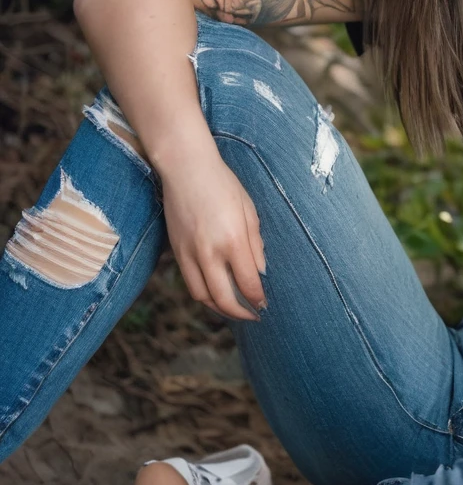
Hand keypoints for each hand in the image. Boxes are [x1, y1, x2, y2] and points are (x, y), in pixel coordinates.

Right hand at [159, 149, 267, 320]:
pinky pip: (189, 282)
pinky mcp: (175, 250)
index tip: (265, 304)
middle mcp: (208, 252)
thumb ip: (255, 245)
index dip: (258, 299)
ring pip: (202, 296)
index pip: (247, 284)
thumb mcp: (249, 211)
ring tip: (234, 309)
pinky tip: (216, 292)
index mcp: (232, 241)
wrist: (186, 168)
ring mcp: (188, 253)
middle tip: (253, 315)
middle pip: (223, 299)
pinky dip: (203, 294)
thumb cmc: (223, 185)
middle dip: (240, 313)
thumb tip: (260, 272)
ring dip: (219, 308)